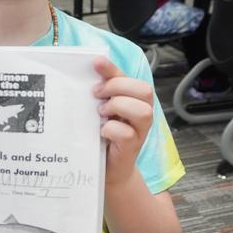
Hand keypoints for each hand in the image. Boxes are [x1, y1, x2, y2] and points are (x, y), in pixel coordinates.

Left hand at [93, 57, 153, 187]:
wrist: (107, 169)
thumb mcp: (101, 111)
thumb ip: (99, 93)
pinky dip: (112, 129)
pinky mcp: (132, 148)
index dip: (113, 68)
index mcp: (133, 99)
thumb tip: (88, 71)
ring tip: (102, 113)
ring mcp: (140, 131)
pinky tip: (102, 132)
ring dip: (118, 107)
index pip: (129, 77)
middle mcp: (141, 113)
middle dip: (118, 87)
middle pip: (144, 89)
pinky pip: (127, 134)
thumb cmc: (103, 137)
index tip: (96, 63)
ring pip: (143, 111)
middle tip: (97, 94)